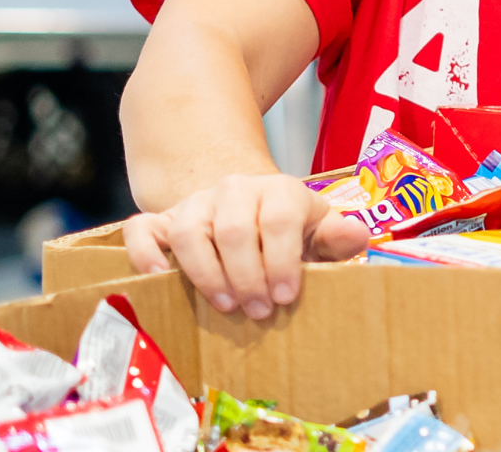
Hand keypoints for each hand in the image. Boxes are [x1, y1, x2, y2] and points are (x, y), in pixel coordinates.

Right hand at [122, 173, 368, 317]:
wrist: (249, 209)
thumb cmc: (289, 231)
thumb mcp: (317, 230)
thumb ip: (337, 237)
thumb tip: (357, 236)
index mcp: (279, 191)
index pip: (279, 219)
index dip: (282, 260)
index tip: (285, 296)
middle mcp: (235, 190)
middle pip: (234, 229)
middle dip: (247, 276)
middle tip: (259, 311)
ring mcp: (195, 203)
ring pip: (190, 231)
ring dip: (206, 273)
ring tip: (225, 305)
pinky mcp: (163, 218)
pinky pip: (142, 229)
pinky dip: (147, 253)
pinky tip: (164, 277)